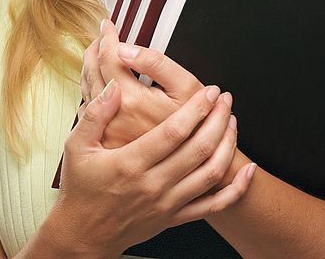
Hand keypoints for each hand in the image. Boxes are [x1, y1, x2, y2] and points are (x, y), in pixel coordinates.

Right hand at [50, 78, 255, 256]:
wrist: (83, 235)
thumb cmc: (81, 188)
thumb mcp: (76, 146)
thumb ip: (95, 114)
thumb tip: (114, 88)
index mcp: (131, 164)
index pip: (174, 132)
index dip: (196, 109)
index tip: (209, 91)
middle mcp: (154, 185)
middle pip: (199, 149)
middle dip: (218, 119)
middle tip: (225, 98)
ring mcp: (168, 204)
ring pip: (210, 174)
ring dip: (228, 145)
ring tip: (233, 121)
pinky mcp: (175, 217)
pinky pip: (214, 206)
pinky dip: (236, 189)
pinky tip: (248, 172)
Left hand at [80, 19, 204, 146]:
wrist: (196, 164)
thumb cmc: (197, 122)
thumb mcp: (184, 85)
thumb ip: (155, 63)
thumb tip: (124, 49)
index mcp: (131, 100)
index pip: (108, 58)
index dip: (108, 36)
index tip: (109, 24)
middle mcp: (113, 118)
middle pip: (92, 73)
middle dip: (95, 49)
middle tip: (101, 35)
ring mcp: (109, 133)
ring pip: (88, 91)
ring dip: (90, 68)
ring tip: (97, 53)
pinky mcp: (108, 143)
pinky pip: (90, 111)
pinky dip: (92, 91)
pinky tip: (99, 84)